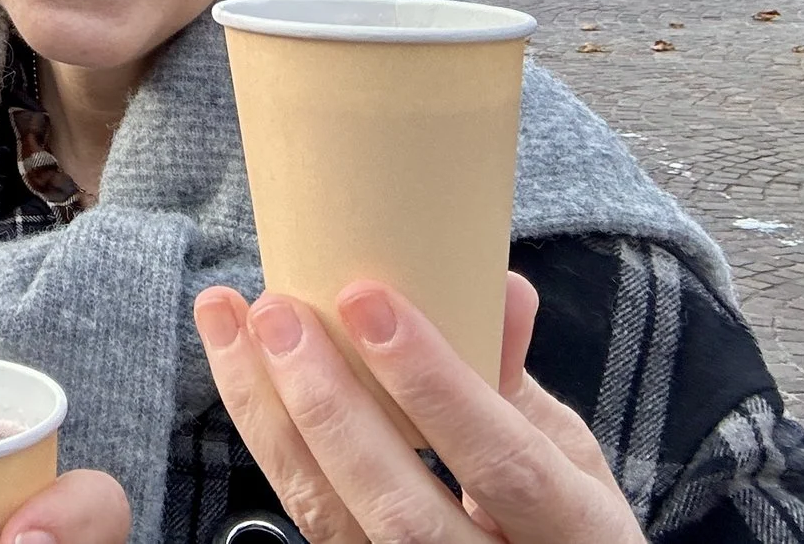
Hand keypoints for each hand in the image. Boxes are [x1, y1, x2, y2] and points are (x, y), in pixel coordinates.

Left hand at [196, 274, 642, 543]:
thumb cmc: (560, 517)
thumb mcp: (566, 454)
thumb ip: (517, 377)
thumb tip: (500, 284)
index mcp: (574, 535)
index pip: (504, 464)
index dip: (435, 386)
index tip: (369, 301)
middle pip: (399, 508)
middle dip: (329, 405)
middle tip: (277, 313)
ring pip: (331, 518)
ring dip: (269, 413)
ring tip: (229, 323)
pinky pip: (309, 516)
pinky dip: (270, 441)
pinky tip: (242, 375)